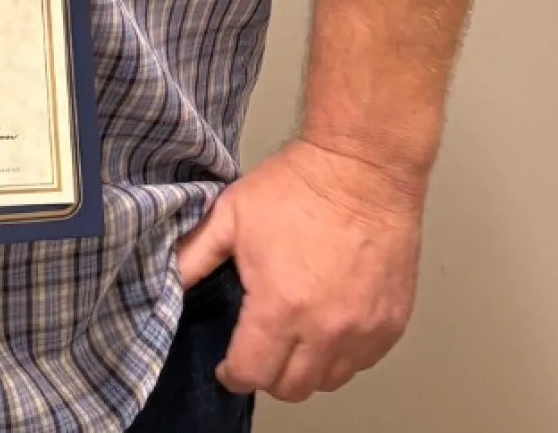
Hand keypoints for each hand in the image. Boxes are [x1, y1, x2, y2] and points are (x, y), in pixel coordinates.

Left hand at [175, 138, 423, 401]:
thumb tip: (166, 283)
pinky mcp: (391, 325)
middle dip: (267, 375)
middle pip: (292, 389)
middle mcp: (325, 331)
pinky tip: (327, 327)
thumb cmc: (294, 187)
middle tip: (258, 348)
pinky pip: (361, 363)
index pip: (252, 374)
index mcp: (280, 306)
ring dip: (305, 368)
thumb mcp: (231, 214)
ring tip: (292, 337)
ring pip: (328, 381)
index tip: (227, 364)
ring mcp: (364, 332)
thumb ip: (195, 256)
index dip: (233, 374)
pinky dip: (341, 355)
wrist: (361, 168)